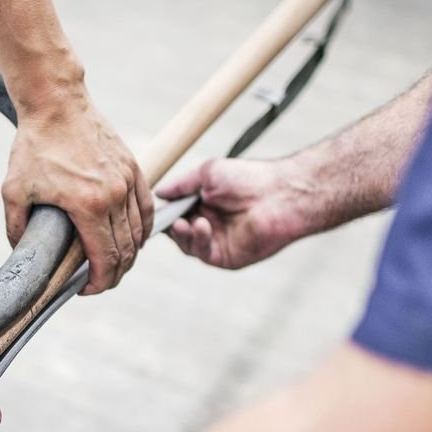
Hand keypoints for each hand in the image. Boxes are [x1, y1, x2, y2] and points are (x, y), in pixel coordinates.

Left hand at [3, 95, 152, 294]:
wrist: (56, 103)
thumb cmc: (34, 146)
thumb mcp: (13, 191)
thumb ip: (16, 228)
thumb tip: (22, 255)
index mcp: (87, 205)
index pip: (105, 258)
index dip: (99, 282)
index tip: (87, 290)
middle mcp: (114, 195)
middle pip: (126, 251)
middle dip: (114, 274)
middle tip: (98, 282)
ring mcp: (127, 180)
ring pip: (139, 232)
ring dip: (129, 255)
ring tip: (112, 264)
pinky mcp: (133, 167)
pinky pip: (146, 207)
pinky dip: (143, 229)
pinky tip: (133, 239)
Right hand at [156, 156, 323, 269]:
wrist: (280, 194)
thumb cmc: (248, 179)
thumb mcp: (207, 174)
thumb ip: (181, 185)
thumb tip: (157, 191)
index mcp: (203, 205)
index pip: (175, 212)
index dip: (163, 212)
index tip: (151, 207)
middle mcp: (209, 225)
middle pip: (176, 232)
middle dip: (169, 225)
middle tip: (166, 218)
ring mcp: (217, 242)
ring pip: (186, 245)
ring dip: (182, 234)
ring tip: (185, 222)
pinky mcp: (226, 257)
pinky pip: (203, 253)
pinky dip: (198, 240)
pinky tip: (201, 226)